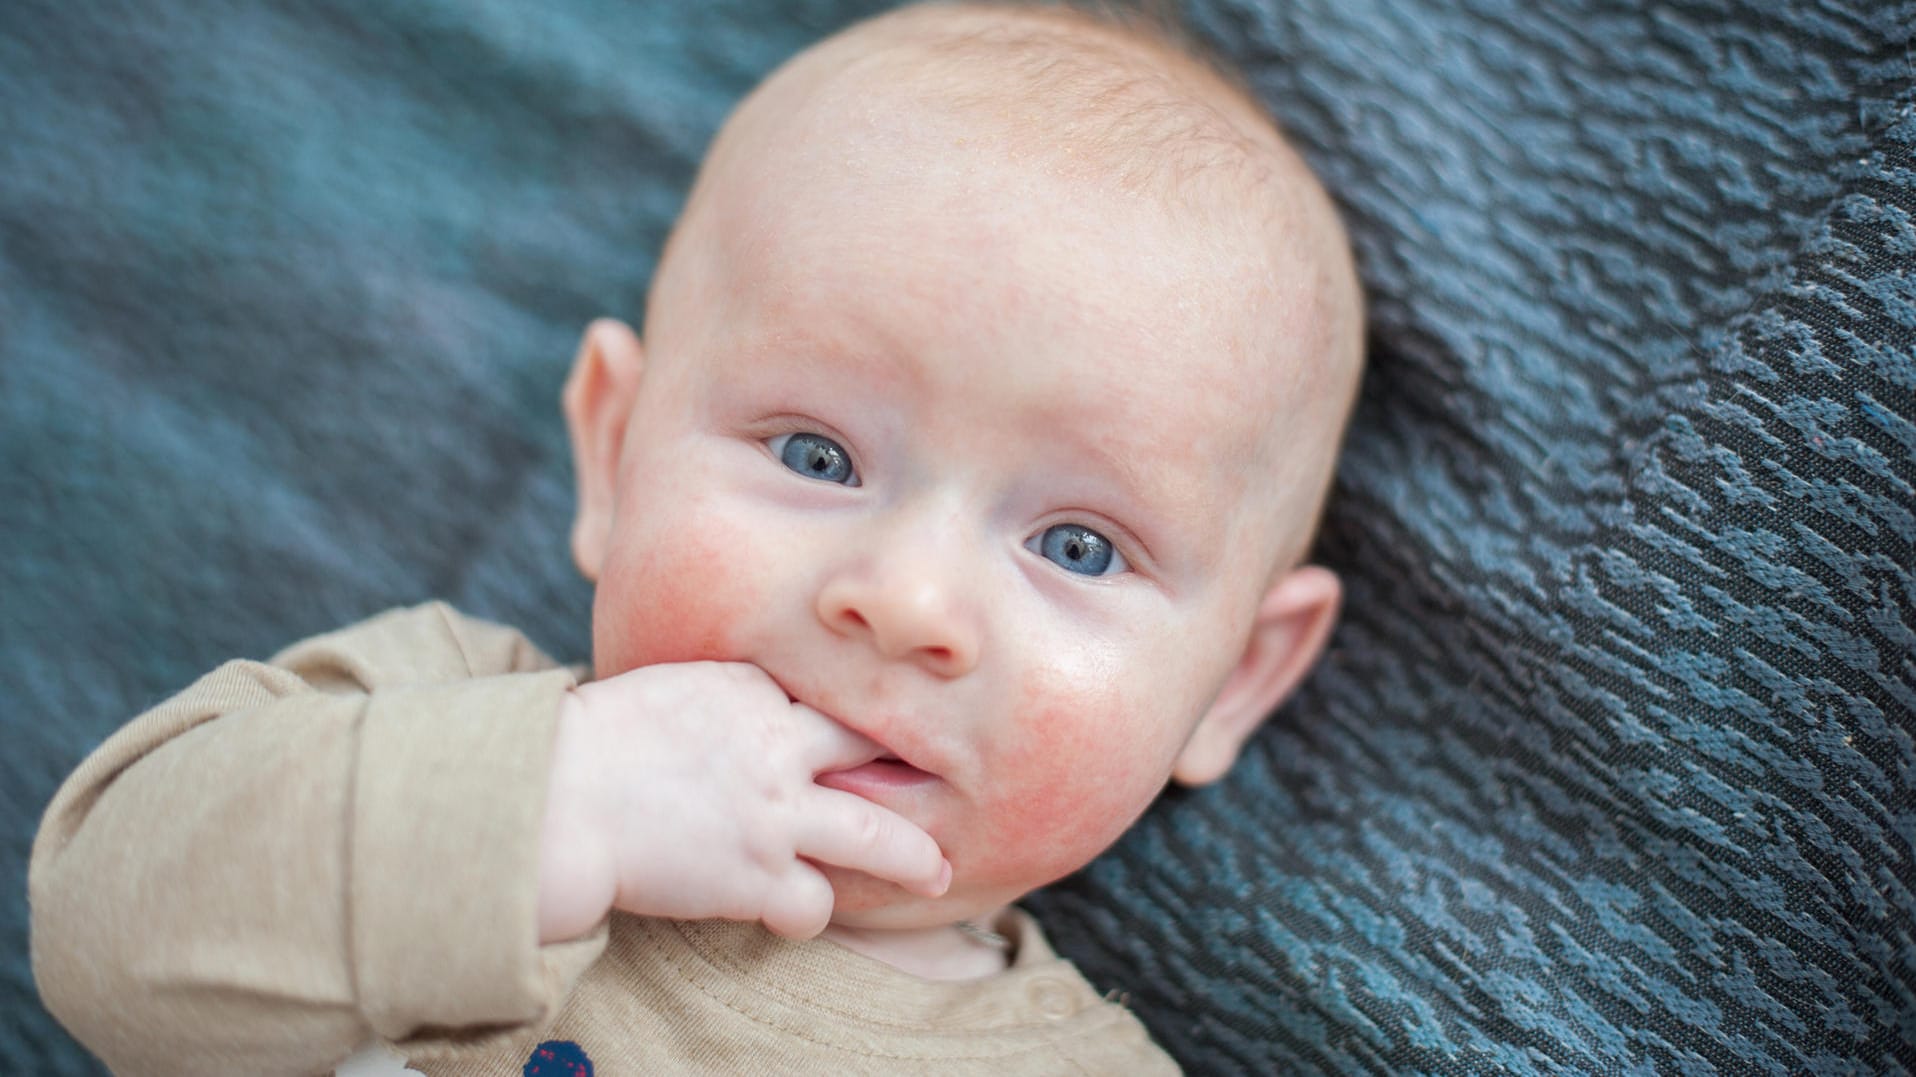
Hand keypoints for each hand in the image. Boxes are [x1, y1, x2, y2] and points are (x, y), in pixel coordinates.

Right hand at [536, 662, 948, 942]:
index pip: (823, 700)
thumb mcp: (665, 688)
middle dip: (910, 767)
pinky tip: (796, 912)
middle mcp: (778, 745)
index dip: (849, 723)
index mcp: (751, 688)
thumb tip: (734, 713)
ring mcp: (775, 813)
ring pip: (877, 836)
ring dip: (913, 858)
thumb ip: (718, 700)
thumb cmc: (587, 743)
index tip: (871, 736)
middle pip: (873, 749)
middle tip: (945, 782)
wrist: (555, 796)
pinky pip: (816, 904)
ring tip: (935, 873)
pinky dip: (809, 913)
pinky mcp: (757, 876)